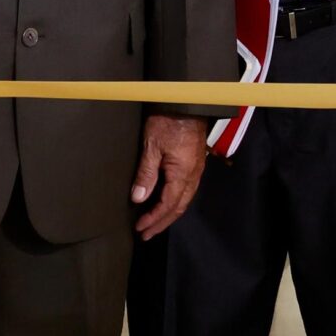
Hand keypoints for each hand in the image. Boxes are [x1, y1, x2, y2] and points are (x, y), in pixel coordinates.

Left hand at [133, 114, 208, 238]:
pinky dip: (176, 201)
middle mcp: (193, 175)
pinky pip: (187, 190)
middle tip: (146, 233)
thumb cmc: (168, 120)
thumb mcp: (152, 146)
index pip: (168, 205)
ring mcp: (196, 169)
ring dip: (169, 213)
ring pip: (185, 200)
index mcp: (183, 173)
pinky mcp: (195, 162)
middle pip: (179, 207)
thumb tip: (138, 198)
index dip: (153, 219)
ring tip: (154, 222)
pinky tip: (167, 202)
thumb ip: (146, 174)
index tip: (140, 228)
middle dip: (162, 222)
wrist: (186, 101)